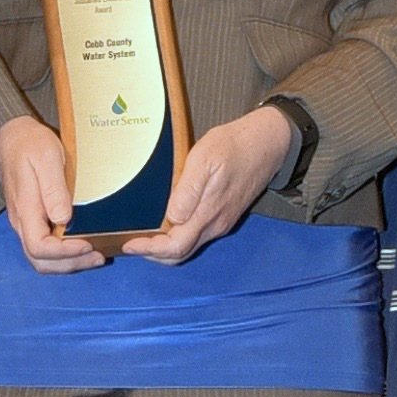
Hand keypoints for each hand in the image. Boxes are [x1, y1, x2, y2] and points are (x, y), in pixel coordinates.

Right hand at [0, 114, 102, 269]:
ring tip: (96, 255)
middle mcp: (22, 222)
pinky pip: (45, 247)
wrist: (12, 136)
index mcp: (25, 209)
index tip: (88, 244)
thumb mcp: (47, 158)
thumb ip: (53, 189)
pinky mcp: (32, 219)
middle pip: (40, 261)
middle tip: (98, 256)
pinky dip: (65, 254)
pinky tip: (84, 245)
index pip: (39, 247)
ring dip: (68, 263)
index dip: (65, 253)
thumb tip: (63, 220)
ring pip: (42, 259)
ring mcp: (25, 223)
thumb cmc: (31, 144)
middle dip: (70, 264)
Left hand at [122, 104, 295, 263]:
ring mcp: (221, 222)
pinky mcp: (224, 215)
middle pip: (180, 254)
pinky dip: (177, 237)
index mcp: (209, 213)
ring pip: (188, 246)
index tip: (129, 243)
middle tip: (131, 242)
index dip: (149, 250)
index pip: (175, 247)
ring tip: (143, 234)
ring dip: (164, 247)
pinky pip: (197, 235)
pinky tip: (165, 223)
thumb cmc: (234, 145)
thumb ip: (187, 191)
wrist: (267, 143)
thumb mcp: (204, 158)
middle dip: (153, 254)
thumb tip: (172, 218)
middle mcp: (215, 224)